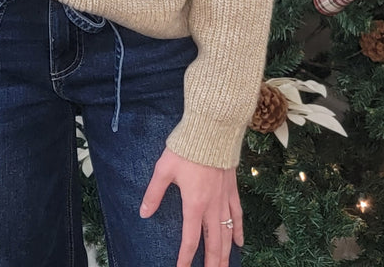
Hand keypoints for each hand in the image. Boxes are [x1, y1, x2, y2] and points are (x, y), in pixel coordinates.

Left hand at [140, 149, 241, 266]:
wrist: (212, 131)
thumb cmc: (186, 149)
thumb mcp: (164, 169)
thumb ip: (154, 193)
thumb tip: (144, 213)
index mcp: (194, 204)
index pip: (190, 240)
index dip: (185, 259)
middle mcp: (212, 207)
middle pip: (213, 244)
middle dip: (211, 264)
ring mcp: (224, 200)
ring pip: (227, 234)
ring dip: (226, 254)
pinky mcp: (232, 190)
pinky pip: (237, 216)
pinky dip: (238, 231)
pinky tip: (239, 243)